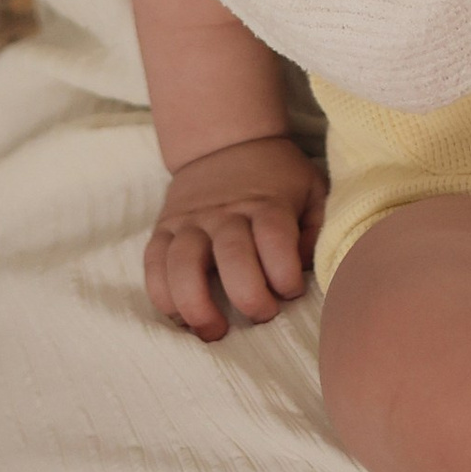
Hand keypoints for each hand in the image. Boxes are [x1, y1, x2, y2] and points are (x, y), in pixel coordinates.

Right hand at [142, 135, 325, 341]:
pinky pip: (153, 264)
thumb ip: (317, 228)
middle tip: (262, 315)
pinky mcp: (163, 228)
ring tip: (214, 330)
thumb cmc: (277, 178)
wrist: (226, 141)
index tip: (292, 291)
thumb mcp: (311, 189)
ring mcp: (190, 220)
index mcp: (267, 202)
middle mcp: (225, 211)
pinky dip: (162, 296)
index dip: (286, 275)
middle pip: (232, 256)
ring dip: (197, 305)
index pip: (275, 240)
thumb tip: (307, 267)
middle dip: (249, 297)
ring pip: (183, 264)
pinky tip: (181, 317)